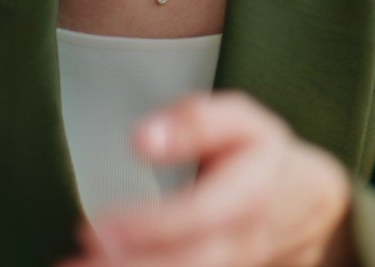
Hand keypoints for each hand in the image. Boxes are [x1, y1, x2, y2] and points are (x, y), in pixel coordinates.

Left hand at [59, 90, 355, 266]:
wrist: (304, 206)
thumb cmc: (259, 155)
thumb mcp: (241, 120)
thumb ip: (196, 120)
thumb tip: (142, 138)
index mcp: (252, 191)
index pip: (201, 214)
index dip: (148, 224)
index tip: (92, 226)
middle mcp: (244, 241)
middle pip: (190, 263)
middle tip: (70, 261)